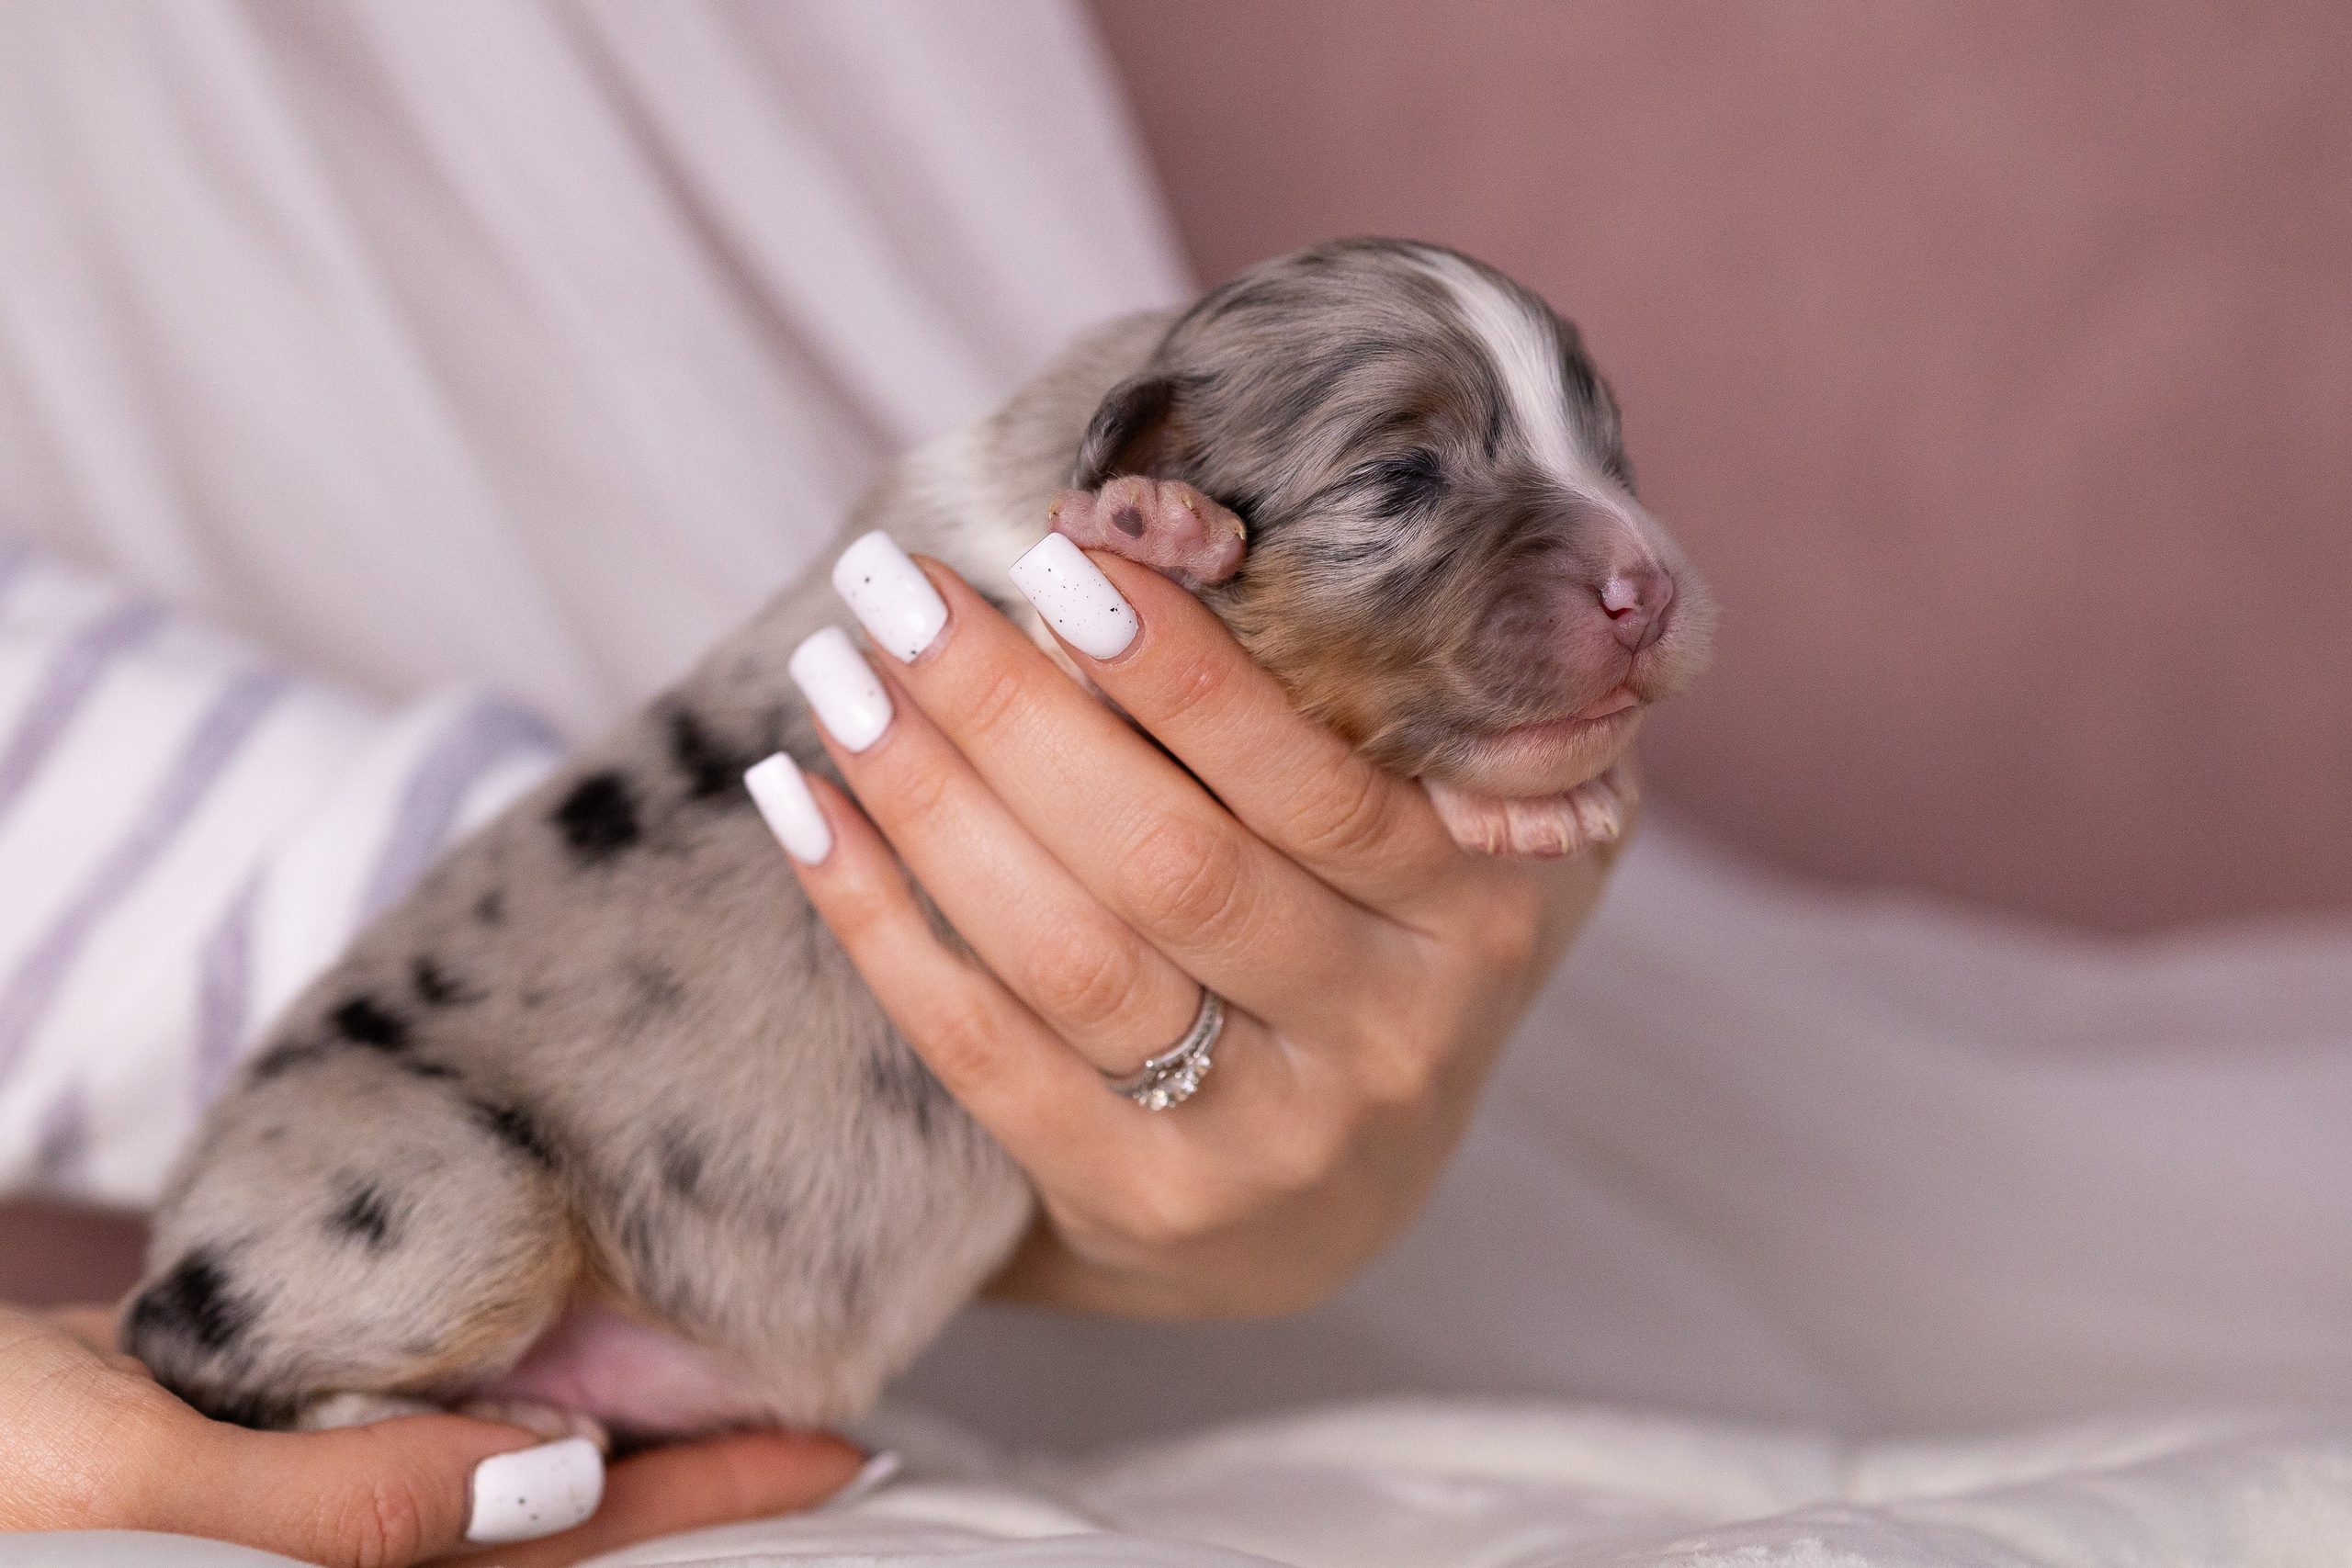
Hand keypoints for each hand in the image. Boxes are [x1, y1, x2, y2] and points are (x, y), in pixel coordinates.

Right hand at [1, 1302, 862, 1565]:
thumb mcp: (117, 1485)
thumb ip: (343, 1514)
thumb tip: (550, 1494)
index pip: (555, 1565)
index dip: (705, 1506)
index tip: (848, 1450)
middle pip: (538, 1534)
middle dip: (679, 1479)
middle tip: (833, 1408)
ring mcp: (267, 1520)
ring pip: (474, 1489)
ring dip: (596, 1437)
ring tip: (727, 1372)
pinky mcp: (222, 1462)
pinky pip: (383, 1445)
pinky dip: (478, 1406)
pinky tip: (543, 1356)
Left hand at [757, 540, 1629, 1318]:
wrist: (1325, 1212)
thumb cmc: (1359, 956)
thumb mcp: (1423, 836)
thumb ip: (1365, 710)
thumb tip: (1152, 522)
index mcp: (1478, 911)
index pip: (1319, 783)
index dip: (1185, 673)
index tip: (1064, 551)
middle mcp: (1390, 1034)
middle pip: (1176, 863)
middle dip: (1015, 712)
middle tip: (895, 588)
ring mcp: (1268, 1142)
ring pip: (1075, 956)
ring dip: (934, 804)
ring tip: (840, 681)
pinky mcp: (1145, 1206)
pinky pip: (986, 1054)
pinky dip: (880, 925)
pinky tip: (806, 811)